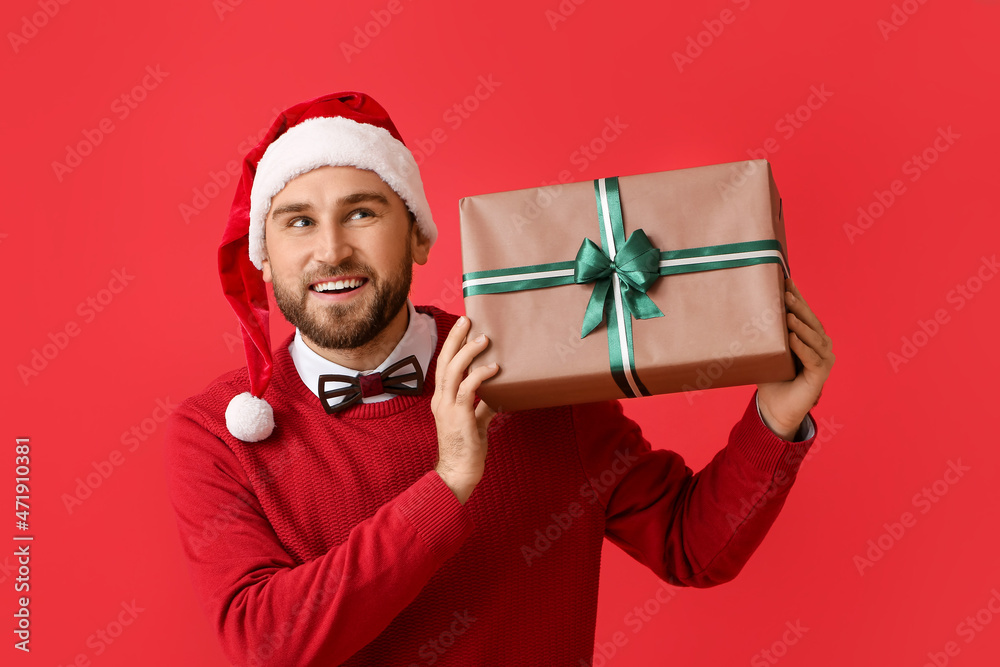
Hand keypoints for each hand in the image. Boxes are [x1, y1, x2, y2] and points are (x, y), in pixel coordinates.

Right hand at [431, 315, 499, 503]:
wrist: (458, 473)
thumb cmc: (466, 449)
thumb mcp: (475, 423)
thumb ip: (481, 407)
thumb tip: (494, 396)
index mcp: (442, 399)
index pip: (444, 365)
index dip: (452, 346)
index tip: (462, 328)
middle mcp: (441, 400)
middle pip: (444, 361)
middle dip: (455, 339)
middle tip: (466, 319)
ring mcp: (447, 407)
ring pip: (453, 371)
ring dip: (468, 352)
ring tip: (483, 339)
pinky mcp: (459, 416)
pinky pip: (468, 389)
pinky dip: (480, 375)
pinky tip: (494, 368)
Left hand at [756, 277, 835, 439]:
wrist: (775, 407)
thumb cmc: (771, 376)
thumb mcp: (768, 349)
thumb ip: (765, 332)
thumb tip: (746, 306)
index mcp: (810, 337)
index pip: (805, 313)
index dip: (797, 297)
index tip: (786, 279)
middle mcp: (821, 346)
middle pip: (811, 322)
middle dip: (799, 307)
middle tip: (785, 293)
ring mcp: (823, 360)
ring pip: (813, 339)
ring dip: (800, 325)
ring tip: (787, 315)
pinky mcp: (820, 375)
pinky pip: (812, 358)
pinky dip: (802, 347)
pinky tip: (792, 338)